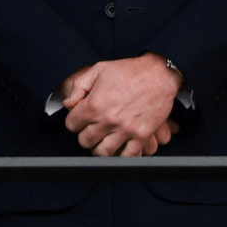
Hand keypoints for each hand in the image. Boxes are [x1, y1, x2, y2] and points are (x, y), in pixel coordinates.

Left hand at [60, 53, 181, 155]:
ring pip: (103, 153)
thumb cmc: (129, 70)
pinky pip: (127, 157)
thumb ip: (79, 86)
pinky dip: (121, 155)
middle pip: (85, 141)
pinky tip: (119, 146)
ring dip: (99, 147)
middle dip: (85, 135)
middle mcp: (108, 120)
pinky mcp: (141, 136)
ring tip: (102, 139)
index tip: (80, 118)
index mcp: (95, 104)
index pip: (72, 125)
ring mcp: (125, 130)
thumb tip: (68, 103)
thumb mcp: (98, 69)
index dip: (74, 121)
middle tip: (91, 129)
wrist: (158, 74)